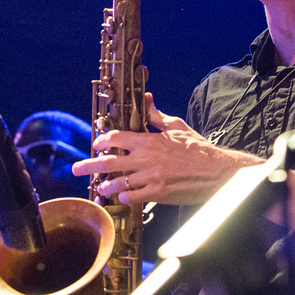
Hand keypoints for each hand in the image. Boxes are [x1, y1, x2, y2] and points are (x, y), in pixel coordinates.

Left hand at [71, 93, 254, 204]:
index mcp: (149, 141)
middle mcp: (146, 159)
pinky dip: (125, 196)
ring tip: (100, 188)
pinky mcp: (158, 193)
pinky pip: (133, 196)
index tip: (96, 144)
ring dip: (106, 185)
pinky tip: (123, 196)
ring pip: (119, 182)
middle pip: (109, 162)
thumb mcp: (177, 127)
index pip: (118, 138)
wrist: (218, 172)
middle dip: (90, 165)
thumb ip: (157, 116)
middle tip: (77, 168)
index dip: (103, 141)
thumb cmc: (198, 148)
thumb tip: (147, 98)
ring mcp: (151, 178)